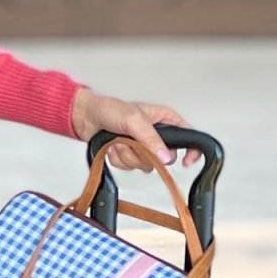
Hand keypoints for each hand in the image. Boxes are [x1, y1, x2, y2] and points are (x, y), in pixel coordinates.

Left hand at [68, 88, 203, 171]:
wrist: (85, 118)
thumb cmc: (109, 109)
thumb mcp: (133, 119)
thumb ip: (151, 138)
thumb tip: (165, 156)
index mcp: (164, 119)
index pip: (189, 136)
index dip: (191, 150)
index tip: (185, 161)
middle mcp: (156, 134)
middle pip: (163, 158)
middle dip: (144, 153)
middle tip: (132, 141)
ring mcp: (142, 146)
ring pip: (145, 165)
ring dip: (127, 155)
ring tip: (118, 140)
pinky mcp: (129, 156)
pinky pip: (130, 168)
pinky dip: (118, 159)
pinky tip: (112, 146)